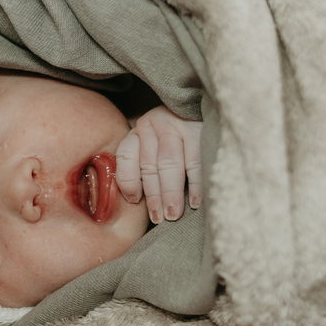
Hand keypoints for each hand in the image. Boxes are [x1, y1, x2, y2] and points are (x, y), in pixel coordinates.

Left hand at [115, 107, 203, 224]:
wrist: (200, 107)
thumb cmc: (175, 136)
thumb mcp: (153, 142)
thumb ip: (143, 164)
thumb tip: (136, 201)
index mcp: (138, 131)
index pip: (126, 156)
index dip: (128, 181)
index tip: (135, 201)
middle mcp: (154, 126)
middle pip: (150, 166)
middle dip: (154, 195)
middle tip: (160, 218)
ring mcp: (177, 126)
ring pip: (169, 165)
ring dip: (171, 193)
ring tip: (173, 214)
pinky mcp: (199, 129)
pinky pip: (195, 162)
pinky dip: (195, 185)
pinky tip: (195, 202)